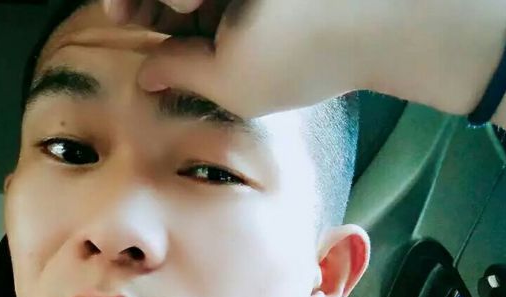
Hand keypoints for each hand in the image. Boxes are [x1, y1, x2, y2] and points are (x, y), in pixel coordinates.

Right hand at [103, 0, 505, 141]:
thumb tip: (148, 73)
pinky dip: (217, 4)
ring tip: (188, 32)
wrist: (387, 26)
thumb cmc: (306, 52)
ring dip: (184, 4)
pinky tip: (219, 26)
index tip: (119, 17)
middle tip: (147, 24)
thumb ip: (181, 72)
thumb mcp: (232, 78)